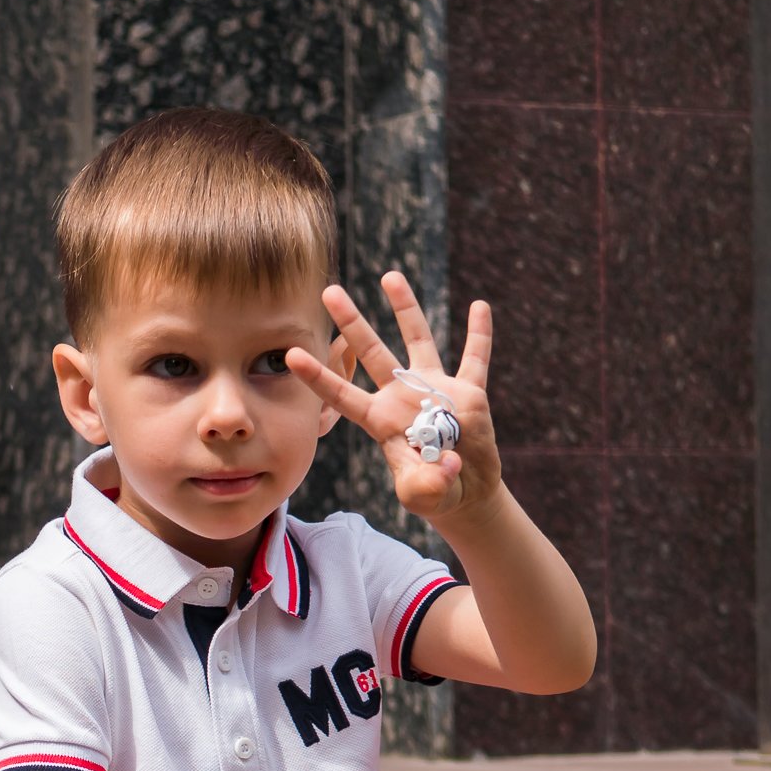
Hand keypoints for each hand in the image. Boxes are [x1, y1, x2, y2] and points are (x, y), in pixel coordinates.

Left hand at [285, 271, 497, 524]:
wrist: (463, 489)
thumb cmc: (432, 493)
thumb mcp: (425, 495)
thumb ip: (426, 486)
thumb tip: (445, 467)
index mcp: (381, 421)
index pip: (342, 395)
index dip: (318, 376)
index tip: (291, 353)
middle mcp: (402, 396)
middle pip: (372, 353)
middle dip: (351, 323)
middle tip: (328, 291)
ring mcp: (435, 390)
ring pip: (418, 340)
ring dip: (405, 309)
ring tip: (388, 275)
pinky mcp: (469, 393)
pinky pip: (475, 358)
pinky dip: (479, 334)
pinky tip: (480, 306)